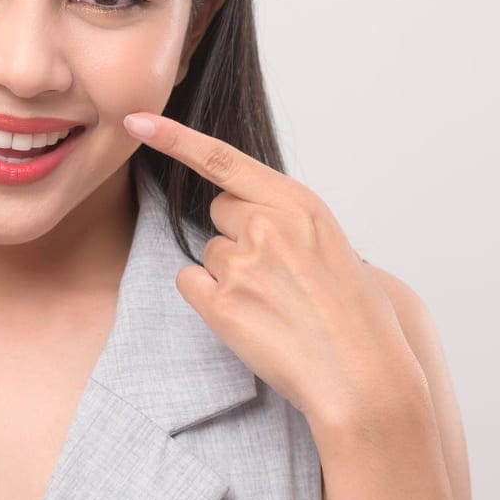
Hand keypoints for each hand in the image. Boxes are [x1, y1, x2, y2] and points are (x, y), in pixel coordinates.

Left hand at [123, 111, 428, 434]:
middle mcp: (266, 224)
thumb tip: (254, 220)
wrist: (363, 378)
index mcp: (299, 204)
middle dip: (238, 234)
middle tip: (277, 275)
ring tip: (275, 306)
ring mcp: (241, 264)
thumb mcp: (335, 246)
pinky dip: (210, 300)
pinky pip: (192, 284)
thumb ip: (291, 223)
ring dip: (231, 274)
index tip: (136, 122)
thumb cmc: (359, 318)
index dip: (173, 138)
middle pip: (219, 212)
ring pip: (211, 253)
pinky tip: (250, 320)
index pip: (222, 159)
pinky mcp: (220, 304)